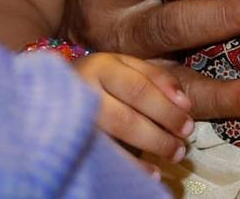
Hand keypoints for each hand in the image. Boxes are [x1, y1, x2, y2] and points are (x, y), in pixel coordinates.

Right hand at [73, 52, 193, 168]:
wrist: (51, 88)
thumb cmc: (99, 78)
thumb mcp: (124, 66)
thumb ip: (154, 77)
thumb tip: (184, 101)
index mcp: (101, 67)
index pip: (138, 87)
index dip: (165, 104)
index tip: (188, 116)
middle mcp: (85, 91)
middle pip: (127, 114)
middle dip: (161, 129)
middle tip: (183, 141)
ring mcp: (76, 117)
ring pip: (116, 135)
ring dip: (151, 146)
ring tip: (173, 154)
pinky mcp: (74, 138)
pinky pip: (107, 155)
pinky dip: (133, 166)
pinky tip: (152, 172)